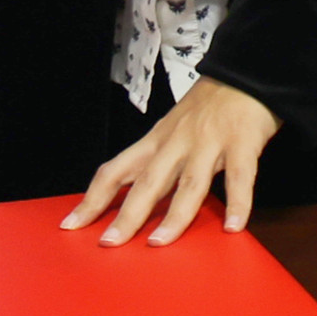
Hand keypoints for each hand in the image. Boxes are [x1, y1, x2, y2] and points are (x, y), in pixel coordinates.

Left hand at [64, 78, 280, 245]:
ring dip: (174, 216)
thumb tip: (138, 201)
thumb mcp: (173, 130)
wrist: (244, 73)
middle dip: (127, 215)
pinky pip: (239, 177)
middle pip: (148, 182)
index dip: (92, 198)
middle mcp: (177, 143)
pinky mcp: (241, 142)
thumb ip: (158, 162)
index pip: (115, 171)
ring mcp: (209, 143)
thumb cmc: (208, 107)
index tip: (72, 225)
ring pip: (189, 184)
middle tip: (109, 243)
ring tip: (159, 243)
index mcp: (156, 141)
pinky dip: (237, 203)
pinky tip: (232, 227)